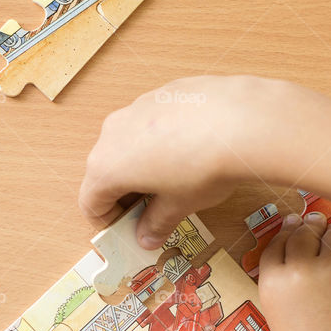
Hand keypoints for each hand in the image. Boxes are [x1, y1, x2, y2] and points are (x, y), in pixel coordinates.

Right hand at [79, 75, 313, 248]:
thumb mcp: (178, 206)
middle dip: (125, 195)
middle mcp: (112, 133)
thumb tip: (148, 236)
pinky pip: (150, 124)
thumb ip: (156, 223)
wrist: (240, 121)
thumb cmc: (203, 167)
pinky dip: (159, 142)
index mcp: (106, 166)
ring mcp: (135, 108)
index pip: (90, 202)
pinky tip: (190, 152)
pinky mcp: (159, 94)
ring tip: (175, 182)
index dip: (107, 222)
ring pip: (128, 145)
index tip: (128, 230)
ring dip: (142, 167)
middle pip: (106, 171)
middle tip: (152, 211)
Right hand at [258, 215, 330, 330]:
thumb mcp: (278, 308)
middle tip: (316, 223)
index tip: (292, 224)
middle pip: (303, 232)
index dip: (285, 231)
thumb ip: (282, 275)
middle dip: (310, 226)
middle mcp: (299, 271)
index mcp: (272, 281)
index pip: (276, 242)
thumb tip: (296, 232)